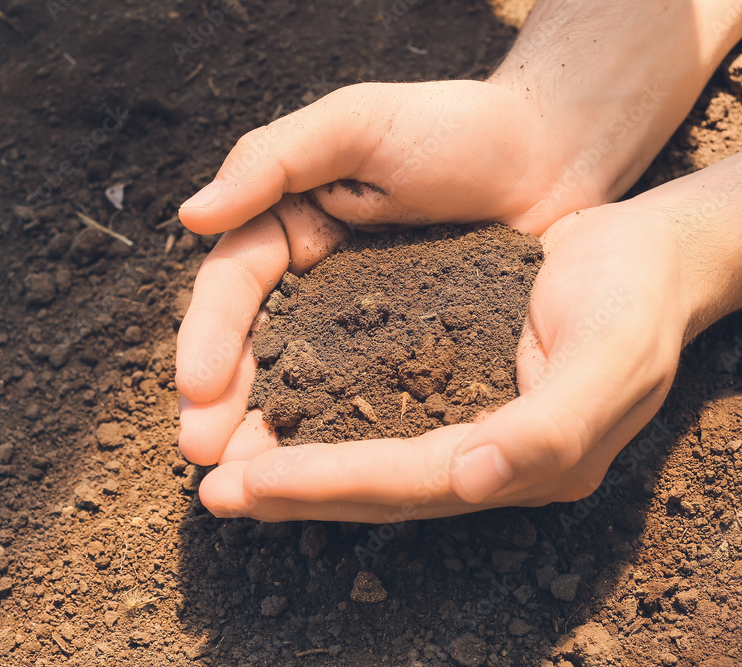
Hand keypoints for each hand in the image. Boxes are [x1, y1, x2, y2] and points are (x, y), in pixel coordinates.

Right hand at [176, 79, 622, 466]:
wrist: (549, 154)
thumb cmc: (454, 126)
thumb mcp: (354, 123)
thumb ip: (271, 160)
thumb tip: (192, 216)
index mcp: (287, 226)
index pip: (232, 287)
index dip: (208, 338)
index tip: (195, 391)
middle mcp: (314, 280)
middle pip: (255, 347)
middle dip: (225, 404)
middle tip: (205, 458)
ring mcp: (361, 321)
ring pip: (304, 383)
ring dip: (271, 434)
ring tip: (247, 485)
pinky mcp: (410, 351)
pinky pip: (367, 396)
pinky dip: (342, 435)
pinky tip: (327, 474)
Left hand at [194, 202, 696, 519]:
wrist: (651, 255)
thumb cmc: (636, 298)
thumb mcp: (612, 357)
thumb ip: (550, 429)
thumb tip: (473, 481)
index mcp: (530, 461)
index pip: (411, 482)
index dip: (330, 485)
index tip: (251, 483)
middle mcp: (493, 460)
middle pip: (381, 489)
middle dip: (297, 493)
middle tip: (213, 493)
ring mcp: (477, 431)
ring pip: (374, 464)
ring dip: (302, 470)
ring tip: (229, 472)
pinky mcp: (461, 392)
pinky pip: (384, 422)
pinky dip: (331, 429)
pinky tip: (284, 421)